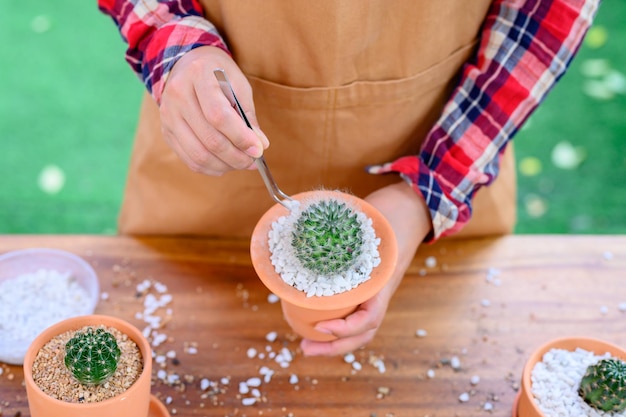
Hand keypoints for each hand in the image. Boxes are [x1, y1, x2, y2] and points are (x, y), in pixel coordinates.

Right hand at [159, 46, 268, 175]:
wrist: (187, 66)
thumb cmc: (219, 76)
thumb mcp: (238, 85)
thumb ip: (248, 116)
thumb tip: (260, 146)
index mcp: (198, 75)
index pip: (219, 116)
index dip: (240, 137)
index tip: (259, 150)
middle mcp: (178, 95)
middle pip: (209, 139)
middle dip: (236, 156)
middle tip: (253, 161)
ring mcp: (168, 115)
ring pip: (199, 154)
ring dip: (225, 165)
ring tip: (242, 163)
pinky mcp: (167, 132)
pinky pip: (190, 159)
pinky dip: (211, 168)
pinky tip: (226, 164)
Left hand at [300, 181, 432, 355]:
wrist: (410, 211)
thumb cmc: (389, 214)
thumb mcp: (370, 218)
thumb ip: (345, 224)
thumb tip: (307, 221)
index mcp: (384, 280)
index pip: (370, 317)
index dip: (346, 328)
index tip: (320, 326)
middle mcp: (381, 292)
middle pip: (364, 332)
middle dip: (335, 346)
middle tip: (305, 348)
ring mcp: (376, 292)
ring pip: (360, 329)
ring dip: (334, 342)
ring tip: (306, 345)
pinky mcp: (367, 289)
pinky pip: (354, 313)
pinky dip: (336, 325)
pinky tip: (314, 324)